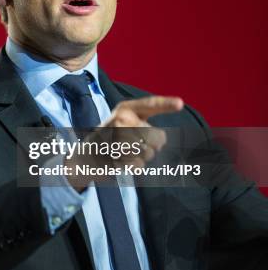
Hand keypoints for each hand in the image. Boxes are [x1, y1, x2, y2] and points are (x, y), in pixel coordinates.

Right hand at [67, 96, 183, 190]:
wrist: (87, 154)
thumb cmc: (113, 136)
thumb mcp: (125, 121)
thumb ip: (145, 124)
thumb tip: (161, 139)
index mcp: (125, 108)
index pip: (150, 104)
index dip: (166, 103)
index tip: (181, 103)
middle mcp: (120, 119)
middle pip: (157, 137)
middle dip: (153, 145)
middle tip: (136, 144)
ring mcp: (115, 137)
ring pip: (149, 153)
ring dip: (142, 156)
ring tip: (126, 152)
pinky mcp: (113, 154)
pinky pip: (139, 164)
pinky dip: (133, 165)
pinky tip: (121, 159)